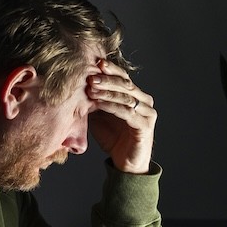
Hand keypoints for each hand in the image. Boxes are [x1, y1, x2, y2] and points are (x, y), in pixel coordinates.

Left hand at [86, 59, 155, 173]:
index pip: (124, 77)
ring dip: (108, 92)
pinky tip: (99, 103)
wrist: (125, 163)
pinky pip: (128, 112)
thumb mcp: (100, 116)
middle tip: (91, 77)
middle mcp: (144, 101)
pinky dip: (112, 106)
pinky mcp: (145, 125)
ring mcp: (147, 113)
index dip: (111, 70)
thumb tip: (79, 85)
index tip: (96, 63)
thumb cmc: (113, 138)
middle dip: (107, 79)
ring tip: (92, 89)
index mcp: (135, 96)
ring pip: (127, 97)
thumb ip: (95, 101)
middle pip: (126, 84)